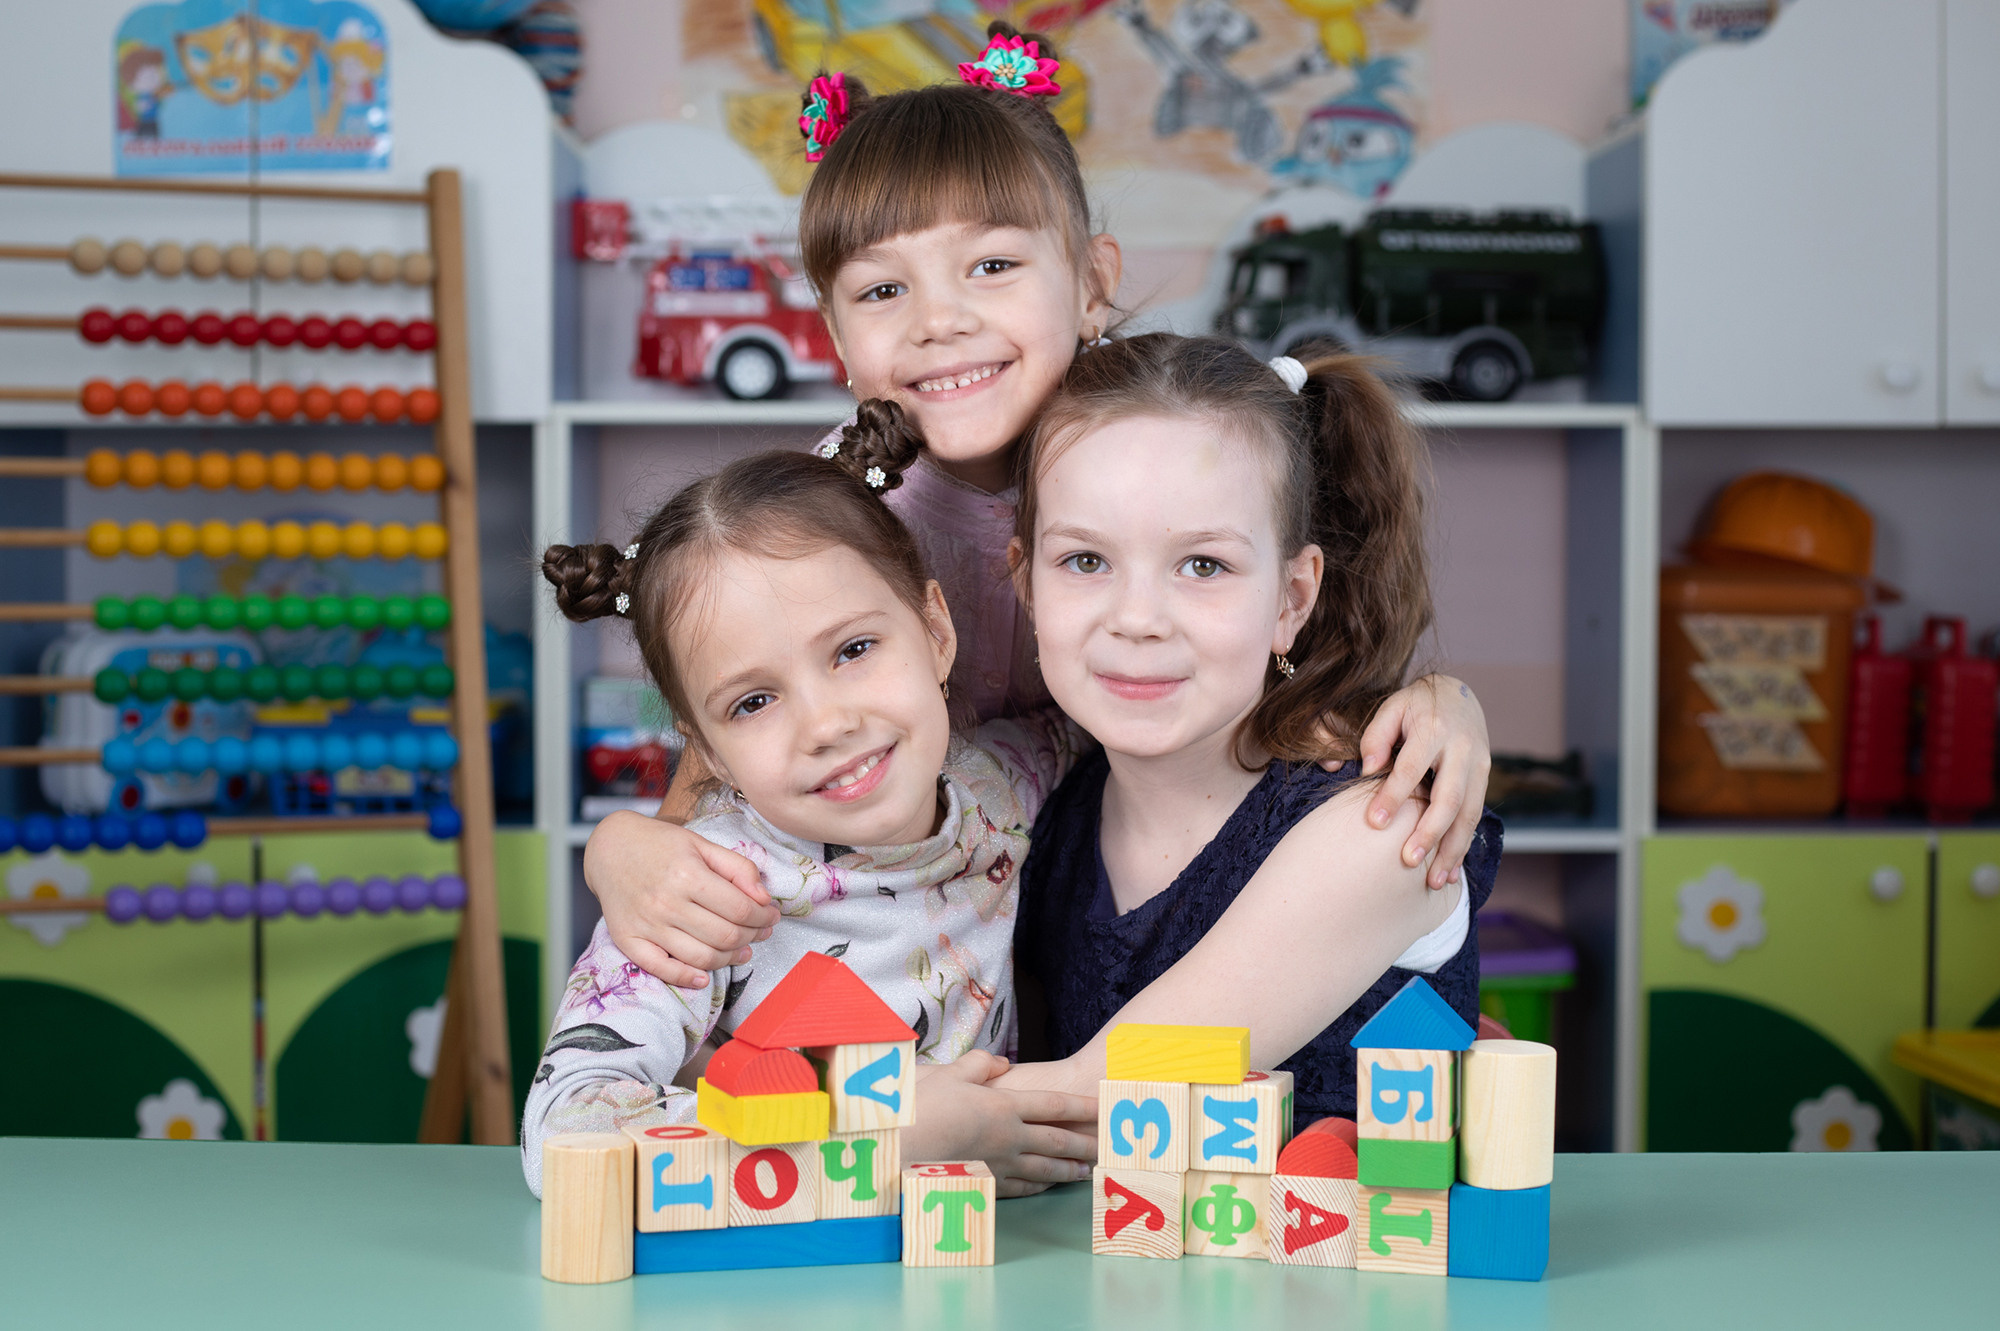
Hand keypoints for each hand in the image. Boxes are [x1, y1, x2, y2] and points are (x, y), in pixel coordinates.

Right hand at [580, 810, 777, 987]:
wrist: (610, 848)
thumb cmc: (660, 845)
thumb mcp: (702, 844)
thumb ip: (738, 868)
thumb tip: (763, 898)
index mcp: (687, 875)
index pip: (741, 909)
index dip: (764, 917)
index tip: (772, 916)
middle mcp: (666, 903)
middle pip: (725, 935)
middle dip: (752, 937)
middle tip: (761, 932)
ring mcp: (646, 925)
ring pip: (701, 957)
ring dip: (730, 959)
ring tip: (742, 950)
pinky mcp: (628, 941)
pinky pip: (661, 969)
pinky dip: (686, 978)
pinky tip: (704, 976)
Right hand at [904, 1053, 1097, 1197]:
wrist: (899, 1149)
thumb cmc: (922, 1108)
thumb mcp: (949, 1073)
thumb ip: (978, 1065)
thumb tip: (1000, 1062)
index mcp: (1004, 1106)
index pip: (1053, 1105)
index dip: (1081, 1105)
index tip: (1103, 1106)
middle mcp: (1009, 1137)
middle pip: (1057, 1140)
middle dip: (1085, 1142)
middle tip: (1108, 1145)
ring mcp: (998, 1164)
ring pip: (1043, 1168)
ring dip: (1068, 1169)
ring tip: (1087, 1171)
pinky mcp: (985, 1183)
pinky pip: (1020, 1186)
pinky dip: (1038, 1185)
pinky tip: (1047, 1186)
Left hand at [1358, 674, 1490, 889]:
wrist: (1459, 694)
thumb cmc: (1415, 705)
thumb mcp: (1392, 708)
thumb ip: (1376, 737)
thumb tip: (1368, 770)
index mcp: (1434, 729)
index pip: (1411, 768)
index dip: (1393, 796)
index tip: (1374, 823)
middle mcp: (1462, 749)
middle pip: (1448, 797)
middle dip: (1429, 832)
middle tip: (1409, 861)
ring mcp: (1479, 765)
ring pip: (1468, 814)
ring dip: (1452, 850)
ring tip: (1434, 881)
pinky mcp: (1486, 779)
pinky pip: (1475, 817)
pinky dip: (1463, 845)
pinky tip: (1450, 871)